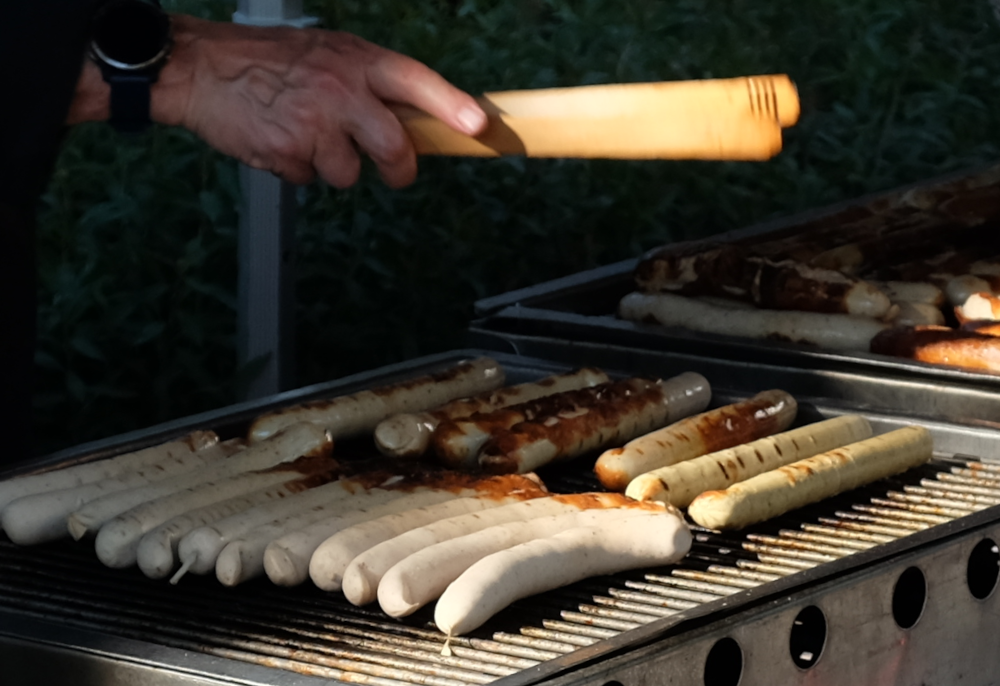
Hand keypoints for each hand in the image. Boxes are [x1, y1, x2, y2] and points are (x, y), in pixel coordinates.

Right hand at [69, 15, 486, 187]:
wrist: (202, 68)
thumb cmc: (272, 61)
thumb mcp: (329, 54)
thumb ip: (368, 83)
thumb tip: (412, 121)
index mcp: (356, 60)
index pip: (415, 80)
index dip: (450, 105)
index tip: (477, 125)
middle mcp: (340, 90)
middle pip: (393, 147)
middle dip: (399, 169)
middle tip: (395, 171)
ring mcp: (313, 123)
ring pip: (348, 173)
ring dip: (332, 166)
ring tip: (305, 135)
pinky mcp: (287, 152)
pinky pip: (310, 178)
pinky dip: (298, 169)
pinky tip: (279, 140)